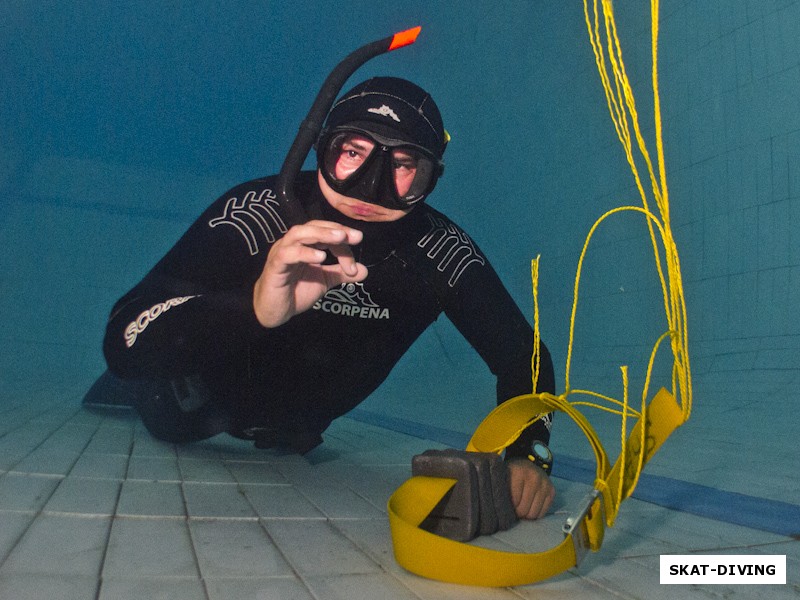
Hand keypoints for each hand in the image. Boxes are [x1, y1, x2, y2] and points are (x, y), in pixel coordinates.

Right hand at [253, 220, 367, 326]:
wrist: (275, 311)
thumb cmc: (296, 292)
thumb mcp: (324, 281)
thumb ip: (341, 274)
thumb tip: (365, 270)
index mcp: (305, 244)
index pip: (326, 232)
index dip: (343, 239)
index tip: (358, 245)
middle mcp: (293, 243)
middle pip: (313, 227)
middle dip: (334, 230)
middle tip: (354, 236)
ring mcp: (281, 252)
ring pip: (299, 234)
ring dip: (321, 234)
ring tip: (340, 238)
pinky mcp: (274, 266)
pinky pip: (287, 254)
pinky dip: (304, 253)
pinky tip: (320, 257)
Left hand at [507, 458, 554, 519]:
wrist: (528, 465)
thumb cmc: (512, 475)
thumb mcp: (503, 477)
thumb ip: (500, 491)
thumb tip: (501, 512)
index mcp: (519, 472)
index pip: (513, 501)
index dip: (508, 507)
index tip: (505, 504)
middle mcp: (534, 477)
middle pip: (523, 509)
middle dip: (517, 513)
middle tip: (513, 509)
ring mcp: (545, 484)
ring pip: (533, 514)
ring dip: (526, 515)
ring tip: (521, 508)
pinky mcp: (552, 491)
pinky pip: (542, 513)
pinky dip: (535, 513)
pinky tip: (530, 506)